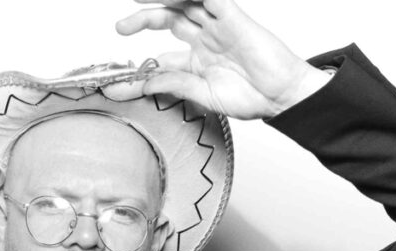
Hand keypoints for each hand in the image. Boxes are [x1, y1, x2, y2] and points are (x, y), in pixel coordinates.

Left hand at [116, 0, 330, 118]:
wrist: (282, 96)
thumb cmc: (253, 97)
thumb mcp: (202, 94)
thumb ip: (173, 84)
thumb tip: (141, 83)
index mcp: (197, 60)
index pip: (159, 58)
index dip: (137, 69)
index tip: (114, 84)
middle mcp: (205, 38)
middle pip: (168, 18)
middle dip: (142, 19)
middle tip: (120, 28)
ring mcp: (217, 24)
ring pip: (183, 2)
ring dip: (160, 0)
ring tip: (137, 1)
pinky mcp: (231, 15)